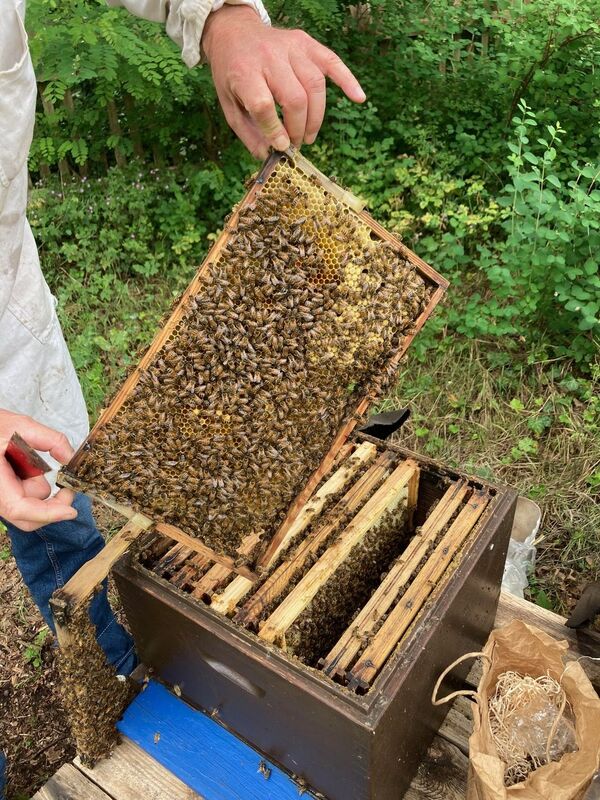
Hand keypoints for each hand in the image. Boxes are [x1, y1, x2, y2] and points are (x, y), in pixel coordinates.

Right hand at [0, 409, 76, 531]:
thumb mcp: (22, 425)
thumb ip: (51, 440)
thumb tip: (71, 458)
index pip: (18, 508)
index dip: (46, 513)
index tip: (70, 510)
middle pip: (26, 516)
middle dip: (51, 504)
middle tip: (67, 488)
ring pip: (27, 504)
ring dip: (36, 484)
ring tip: (26, 458)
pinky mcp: (3, 494)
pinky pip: (22, 496)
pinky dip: (30, 482)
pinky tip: (22, 464)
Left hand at [202, 5, 365, 158]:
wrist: (235, 33)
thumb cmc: (232, 73)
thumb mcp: (229, 105)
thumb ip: (248, 133)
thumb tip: (269, 156)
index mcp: (245, 72)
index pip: (264, 105)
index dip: (275, 130)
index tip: (281, 146)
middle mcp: (270, 56)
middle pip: (295, 98)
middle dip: (298, 128)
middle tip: (296, 143)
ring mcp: (291, 48)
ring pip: (315, 85)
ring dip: (316, 117)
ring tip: (308, 136)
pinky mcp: (307, 44)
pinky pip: (332, 62)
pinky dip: (348, 80)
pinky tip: (359, 98)